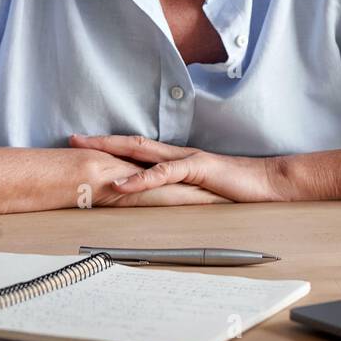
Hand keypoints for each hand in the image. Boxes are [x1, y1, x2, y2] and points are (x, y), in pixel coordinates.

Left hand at [73, 144, 233, 207]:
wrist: (268, 181)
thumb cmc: (238, 187)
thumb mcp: (202, 189)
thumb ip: (181, 190)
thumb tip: (160, 200)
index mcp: (177, 159)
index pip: (138, 149)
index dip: (111, 146)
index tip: (86, 146)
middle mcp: (178, 154)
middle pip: (132, 143)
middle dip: (101, 141)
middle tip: (73, 140)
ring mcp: (187, 159)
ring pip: (143, 152)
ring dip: (113, 152)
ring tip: (87, 154)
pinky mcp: (198, 169)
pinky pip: (165, 173)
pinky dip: (141, 178)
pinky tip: (122, 183)